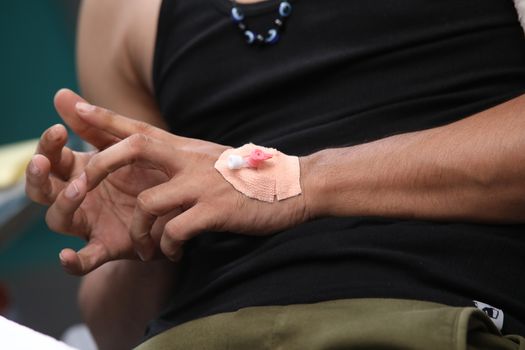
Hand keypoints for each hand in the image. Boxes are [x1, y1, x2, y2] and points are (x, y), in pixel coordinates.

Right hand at [25, 89, 168, 274]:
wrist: (175, 206)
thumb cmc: (145, 174)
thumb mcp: (124, 146)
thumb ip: (94, 125)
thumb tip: (60, 93)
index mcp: (80, 170)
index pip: (52, 157)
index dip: (48, 146)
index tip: (57, 130)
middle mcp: (78, 197)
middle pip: (44, 189)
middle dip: (39, 175)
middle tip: (45, 162)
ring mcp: (89, 222)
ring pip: (58, 219)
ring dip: (63, 204)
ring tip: (79, 189)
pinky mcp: (106, 245)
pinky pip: (85, 258)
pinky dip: (73, 261)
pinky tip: (66, 256)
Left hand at [73, 104, 310, 261]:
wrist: (293, 184)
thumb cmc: (252, 176)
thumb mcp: (214, 159)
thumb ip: (186, 162)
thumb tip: (162, 172)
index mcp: (188, 148)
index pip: (140, 126)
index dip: (105, 117)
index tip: (75, 107)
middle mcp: (190, 160)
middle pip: (133, 148)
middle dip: (102, 166)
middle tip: (84, 190)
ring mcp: (202, 184)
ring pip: (148, 203)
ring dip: (139, 231)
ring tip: (146, 248)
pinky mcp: (215, 210)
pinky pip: (174, 231)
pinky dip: (167, 246)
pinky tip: (173, 252)